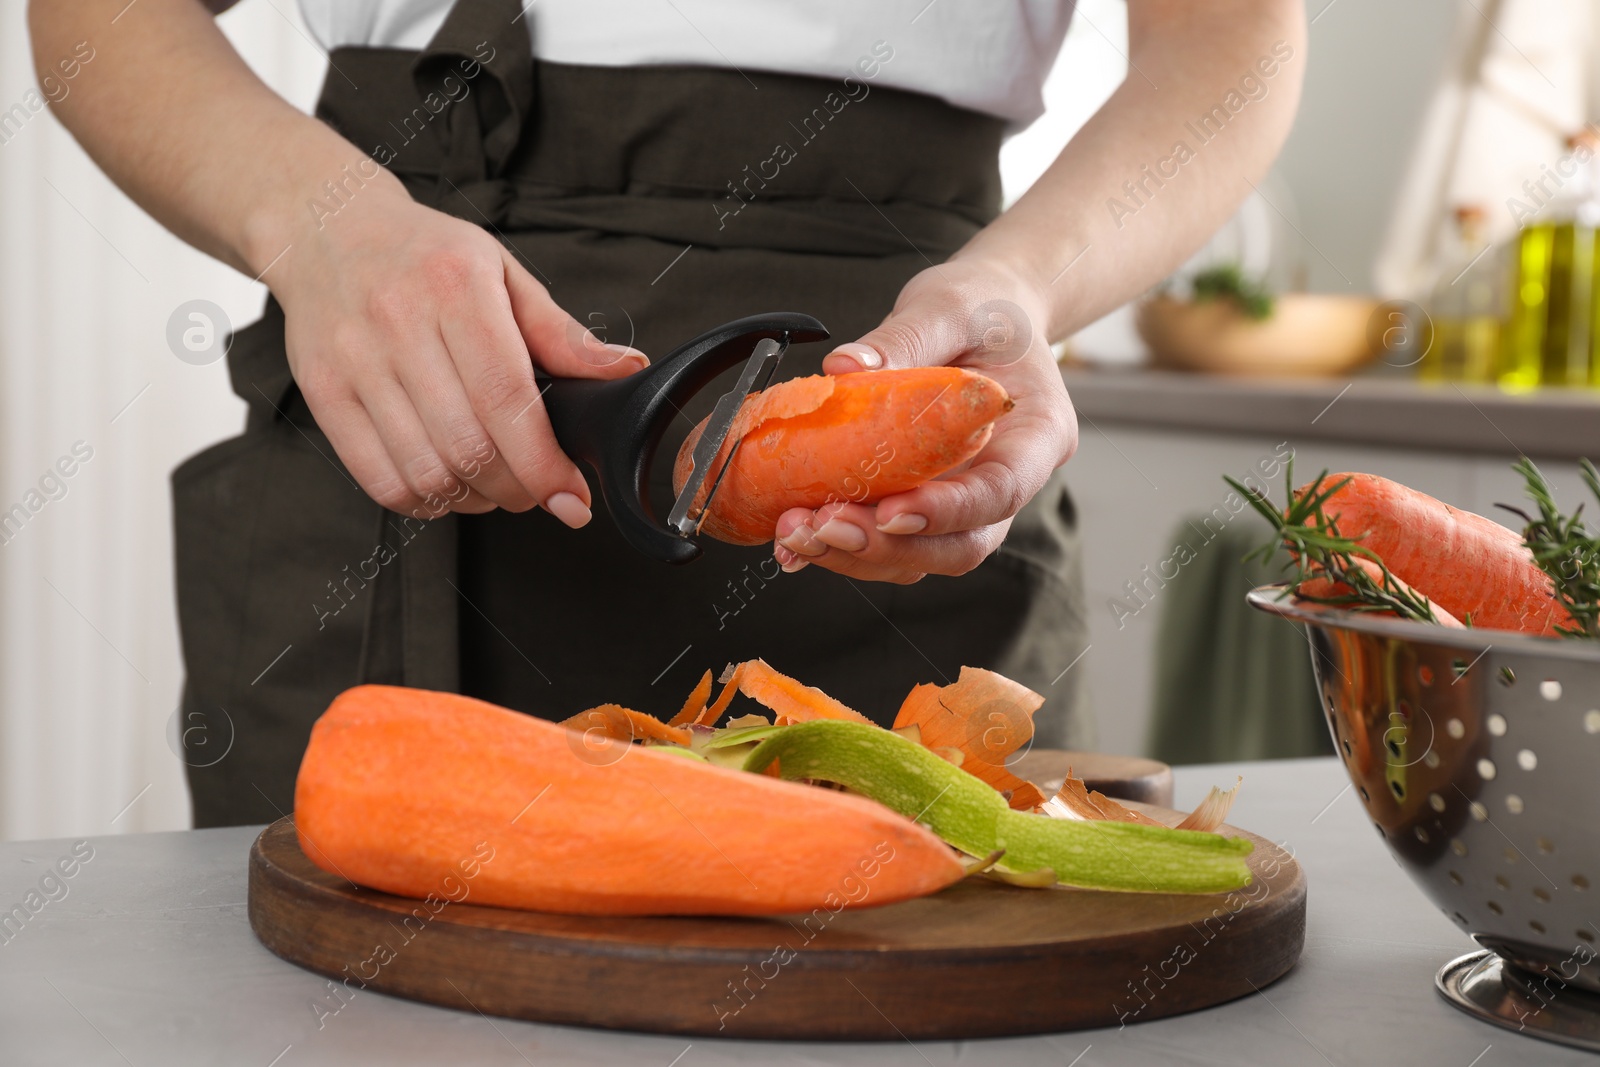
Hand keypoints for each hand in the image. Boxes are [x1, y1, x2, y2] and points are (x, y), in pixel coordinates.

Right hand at [274, 176, 645, 523]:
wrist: (327, 229)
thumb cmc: (424, 254)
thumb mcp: (502, 272)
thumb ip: (560, 332)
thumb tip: (624, 368)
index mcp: (456, 288)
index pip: (507, 399)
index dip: (544, 463)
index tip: (571, 496)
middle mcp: (399, 323)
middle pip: (469, 446)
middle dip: (518, 488)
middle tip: (538, 489)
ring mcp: (354, 362)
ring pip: (426, 472)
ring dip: (473, 499)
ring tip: (494, 485)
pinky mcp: (322, 393)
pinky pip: (378, 479)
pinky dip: (423, 501)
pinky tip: (447, 485)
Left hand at [772, 258, 1076, 582]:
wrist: (984, 313)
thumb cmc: (982, 308)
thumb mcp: (948, 306)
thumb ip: (904, 338)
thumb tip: (842, 368)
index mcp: (1038, 434)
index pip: (1002, 491)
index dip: (948, 512)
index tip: (890, 511)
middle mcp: (1008, 480)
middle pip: (962, 545)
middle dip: (890, 547)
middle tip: (824, 525)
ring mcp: (968, 501)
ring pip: (923, 557)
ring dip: (858, 555)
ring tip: (797, 532)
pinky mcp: (926, 503)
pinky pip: (892, 543)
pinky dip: (845, 547)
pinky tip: (800, 537)